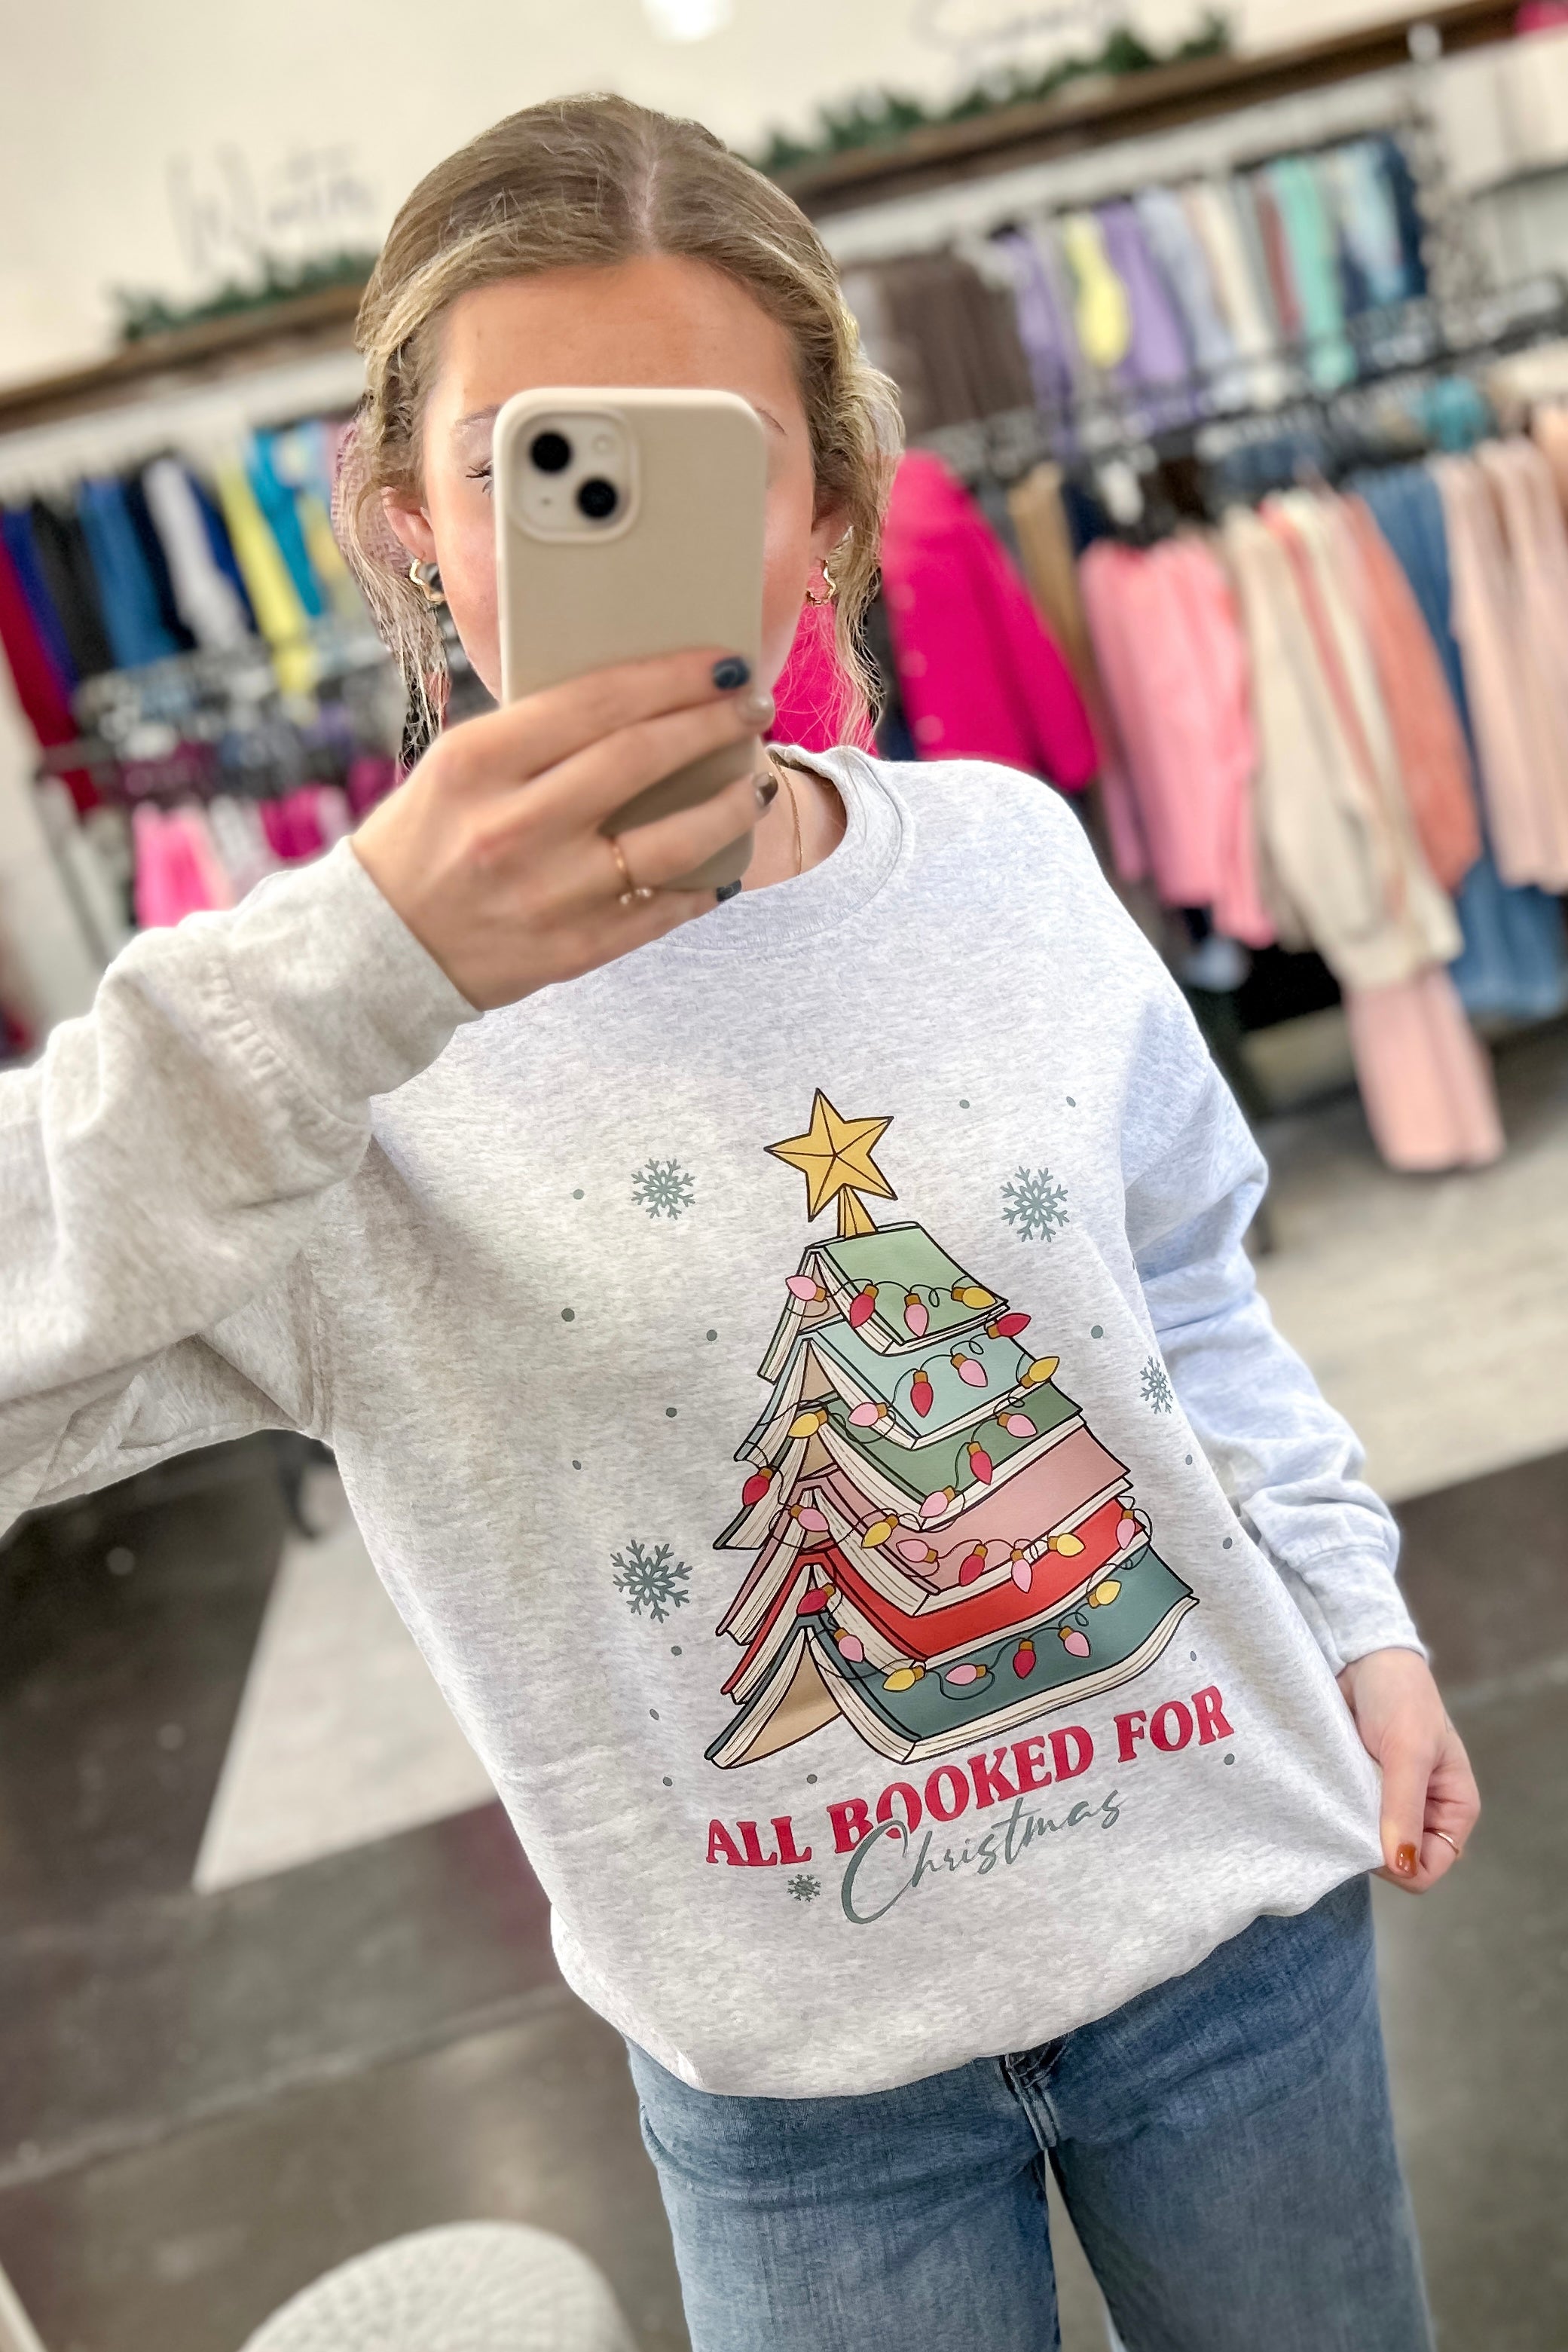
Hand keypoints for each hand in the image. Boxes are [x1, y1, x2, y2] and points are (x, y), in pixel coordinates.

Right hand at [352, 649, 772, 1010]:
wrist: (374, 948)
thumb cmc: (424, 840)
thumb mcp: (457, 768)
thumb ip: (533, 737)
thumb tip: (640, 705)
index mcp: (477, 761)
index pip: (597, 701)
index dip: (673, 677)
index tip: (722, 662)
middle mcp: (512, 825)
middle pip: (640, 759)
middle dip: (712, 725)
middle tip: (753, 706)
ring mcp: (544, 892)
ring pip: (668, 842)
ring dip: (727, 808)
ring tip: (756, 786)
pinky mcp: (568, 950)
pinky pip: (657, 912)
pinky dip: (700, 887)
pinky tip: (722, 868)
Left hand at [1337, 1647, 1479, 1892]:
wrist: (1362, 1657)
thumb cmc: (1401, 1696)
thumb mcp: (1408, 1751)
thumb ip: (1405, 1807)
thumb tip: (1400, 1864)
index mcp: (1453, 1809)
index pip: (1430, 1868)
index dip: (1399, 1864)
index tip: (1369, 1839)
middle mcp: (1423, 1812)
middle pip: (1395, 1861)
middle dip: (1370, 1845)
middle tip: (1346, 1811)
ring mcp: (1387, 1802)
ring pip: (1366, 1842)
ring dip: (1349, 1826)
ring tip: (1336, 1795)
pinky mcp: (1358, 1788)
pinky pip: (1345, 1818)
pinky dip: (1334, 1811)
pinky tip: (1324, 1793)